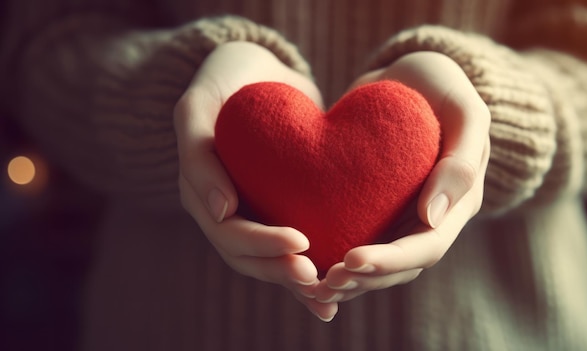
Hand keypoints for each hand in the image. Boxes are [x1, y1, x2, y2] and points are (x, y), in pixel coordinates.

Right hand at [173, 41, 336, 320]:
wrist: (257, 72)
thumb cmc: (226, 80)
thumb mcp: (198, 104)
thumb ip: (198, 154)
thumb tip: (223, 213)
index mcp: (199, 192)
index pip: (228, 232)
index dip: (262, 243)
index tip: (301, 241)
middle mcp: (221, 210)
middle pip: (247, 257)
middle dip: (282, 270)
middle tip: (318, 277)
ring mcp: (248, 212)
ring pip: (267, 261)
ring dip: (295, 281)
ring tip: (329, 294)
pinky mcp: (274, 210)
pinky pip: (286, 248)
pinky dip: (306, 272)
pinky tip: (330, 299)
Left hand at [314, 51, 490, 303]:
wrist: (408, 74)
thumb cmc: (441, 85)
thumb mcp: (465, 110)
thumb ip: (461, 161)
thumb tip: (433, 218)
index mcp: (457, 203)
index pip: (427, 246)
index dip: (392, 260)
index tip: (352, 259)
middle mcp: (430, 217)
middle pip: (400, 266)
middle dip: (364, 278)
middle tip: (324, 280)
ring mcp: (401, 214)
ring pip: (378, 261)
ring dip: (348, 277)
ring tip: (312, 283)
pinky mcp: (374, 206)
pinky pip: (356, 236)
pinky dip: (334, 252)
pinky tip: (306, 260)